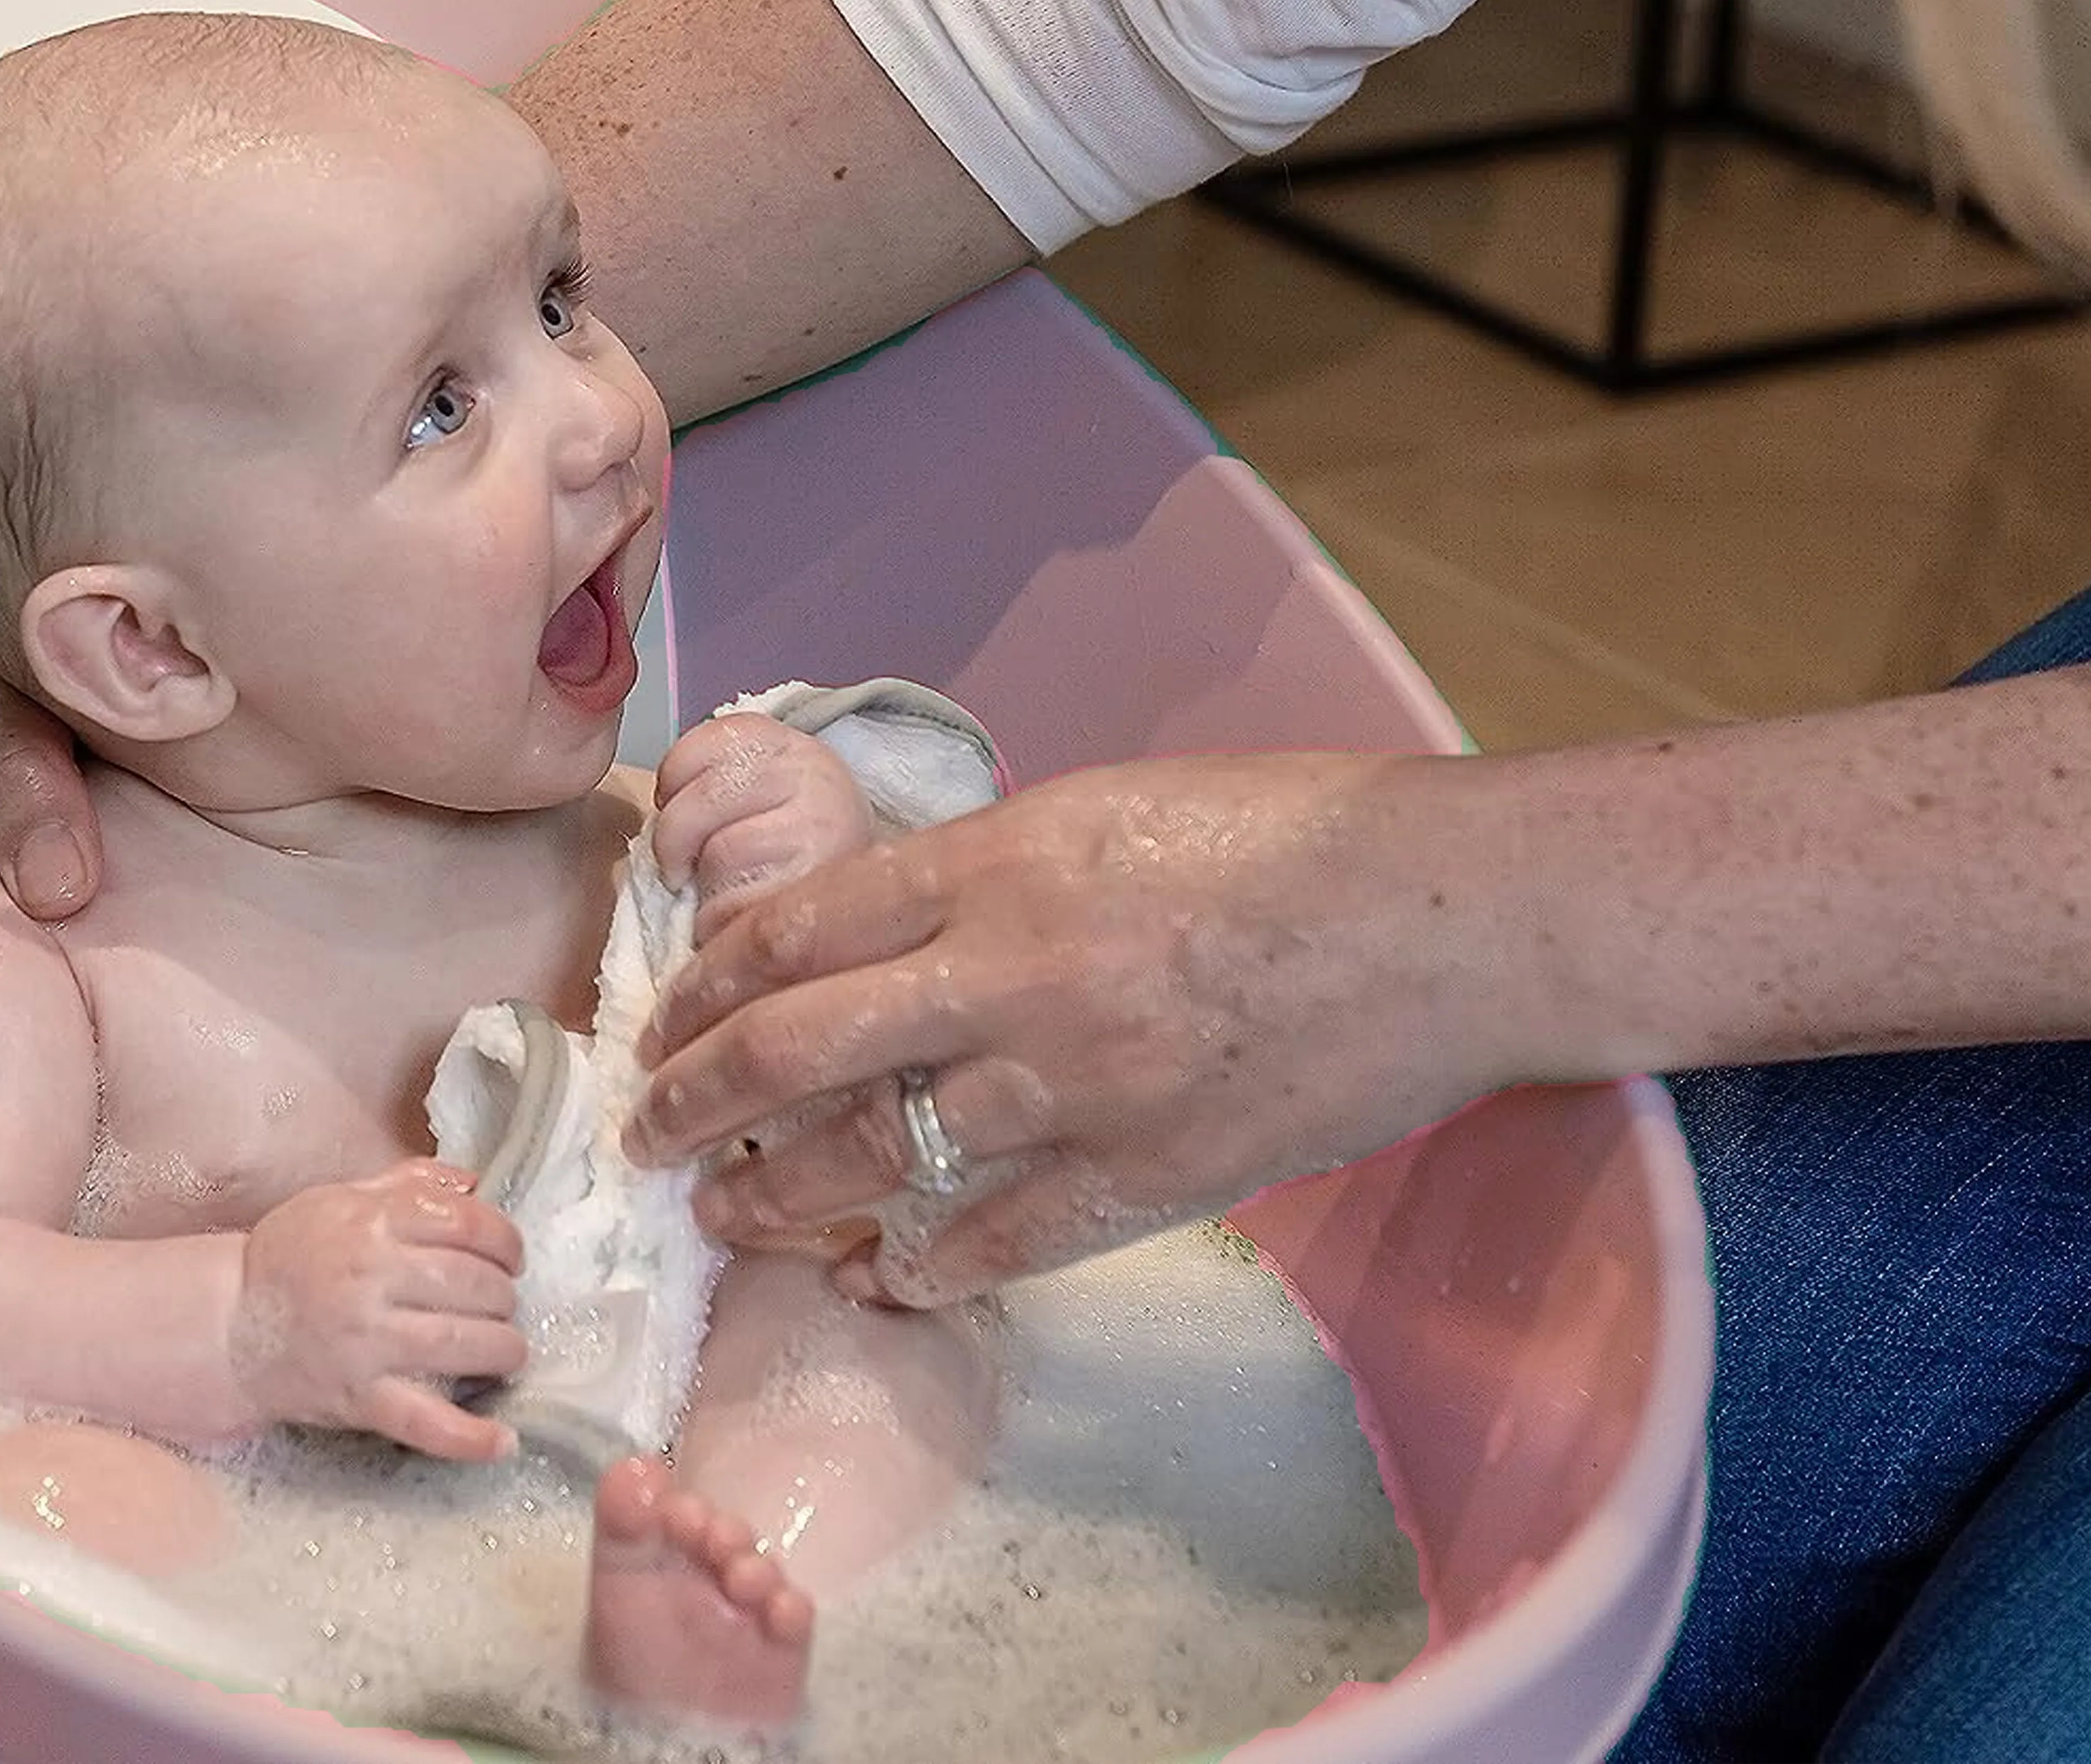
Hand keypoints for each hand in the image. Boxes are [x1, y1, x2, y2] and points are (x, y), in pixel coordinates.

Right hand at [231, 1160, 530, 1460]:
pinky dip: (471, 1437)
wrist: (225, 1323)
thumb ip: (407, 1184)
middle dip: (505, 1298)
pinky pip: (426, 1423)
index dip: (506, 1242)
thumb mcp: (338, 1200)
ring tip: (506, 1352)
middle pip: (476, 1284)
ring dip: (505, 1350)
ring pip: (465, 1345)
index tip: (511, 1259)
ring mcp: (366, 1342)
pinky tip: (503, 1441)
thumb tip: (472, 1182)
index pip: (469, 1224)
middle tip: (502, 1306)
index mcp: (371, 1223)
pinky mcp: (359, 1398)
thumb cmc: (288, 1257)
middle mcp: (371, 1278)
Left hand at [624, 754, 1538, 1306]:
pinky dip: (925, 1269)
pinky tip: (881, 1283)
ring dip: (784, 1194)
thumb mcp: (1105, 807)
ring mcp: (1076, 1083)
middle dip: (698, 1100)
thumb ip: (990, 871)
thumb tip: (893, 923)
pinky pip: (1002, 1239)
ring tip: (731, 1214)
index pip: (796, 932)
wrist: (1442, 912)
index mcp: (996, 865)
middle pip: (800, 1049)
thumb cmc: (1288, 832)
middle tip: (648, 1137)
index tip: (666, 1020)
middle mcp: (1010, 975)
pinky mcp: (1149, 1172)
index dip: (708, 986)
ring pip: (878, 1158)